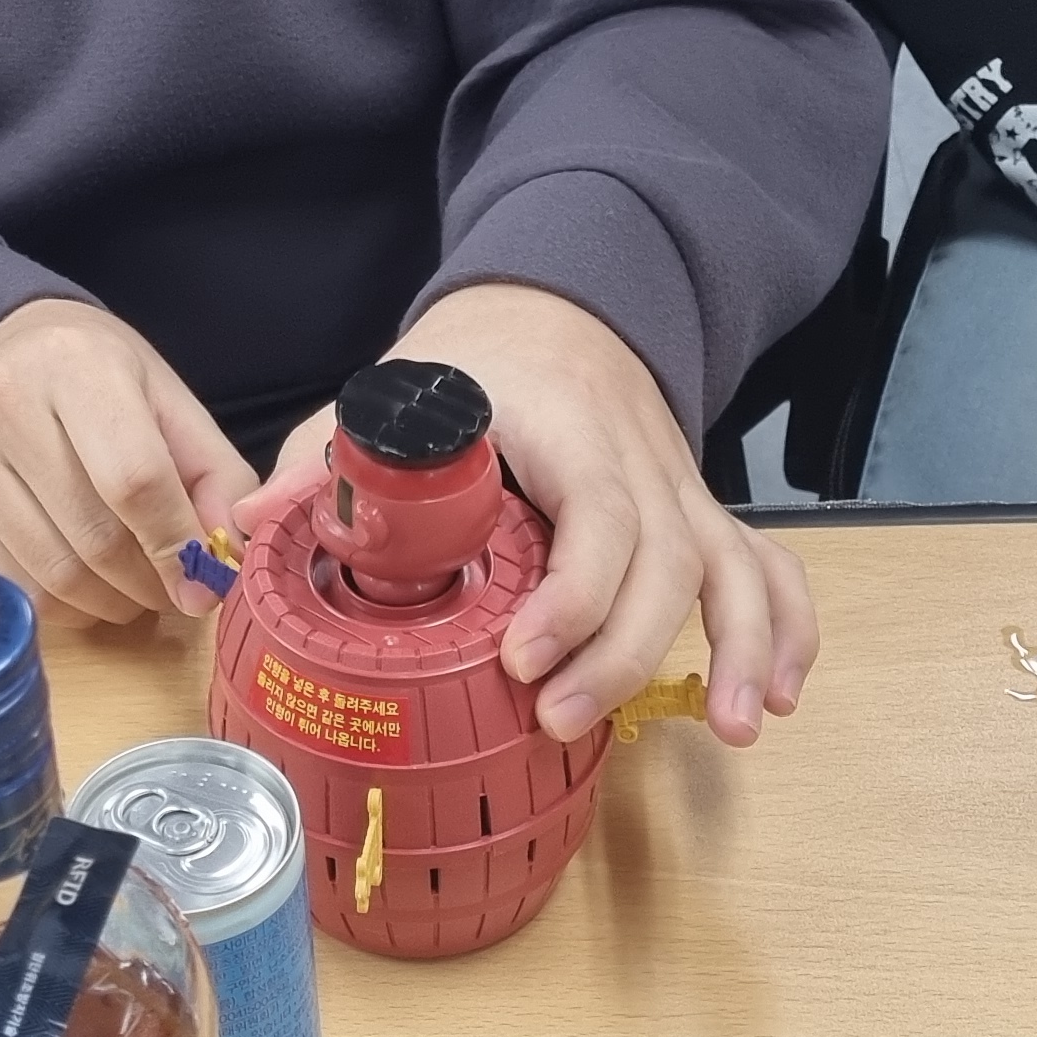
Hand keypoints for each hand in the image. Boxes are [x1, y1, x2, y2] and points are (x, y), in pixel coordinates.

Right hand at [0, 300, 258, 626]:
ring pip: (52, 576)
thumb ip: (215, 475)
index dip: (176, 547)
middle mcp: (4, 404)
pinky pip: (13, 589)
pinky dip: (63, 608)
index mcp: (77, 366)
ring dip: (109, 604)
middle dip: (148, 585)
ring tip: (133, 591)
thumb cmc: (95, 380)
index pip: (134, 479)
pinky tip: (84, 588)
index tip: (204, 587)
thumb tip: (224, 562)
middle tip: (173, 591)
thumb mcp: (168, 401)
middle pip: (94, 537)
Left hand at [240, 282, 815, 746]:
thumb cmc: (470, 366)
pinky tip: (775, 696)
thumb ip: (328, 459)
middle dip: (621, 650)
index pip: (594, 511)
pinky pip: (766, 568)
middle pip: (664, 558)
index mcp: (559, 425)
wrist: (553, 308)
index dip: (572, 594)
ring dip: (740, 647)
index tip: (519, 659)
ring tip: (731, 727)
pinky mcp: (698, 515)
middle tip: (556, 719)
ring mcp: (678, 488)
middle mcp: (636, 458)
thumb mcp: (391, 393)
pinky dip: (784, 629)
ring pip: (734, 565)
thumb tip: (252, 524)